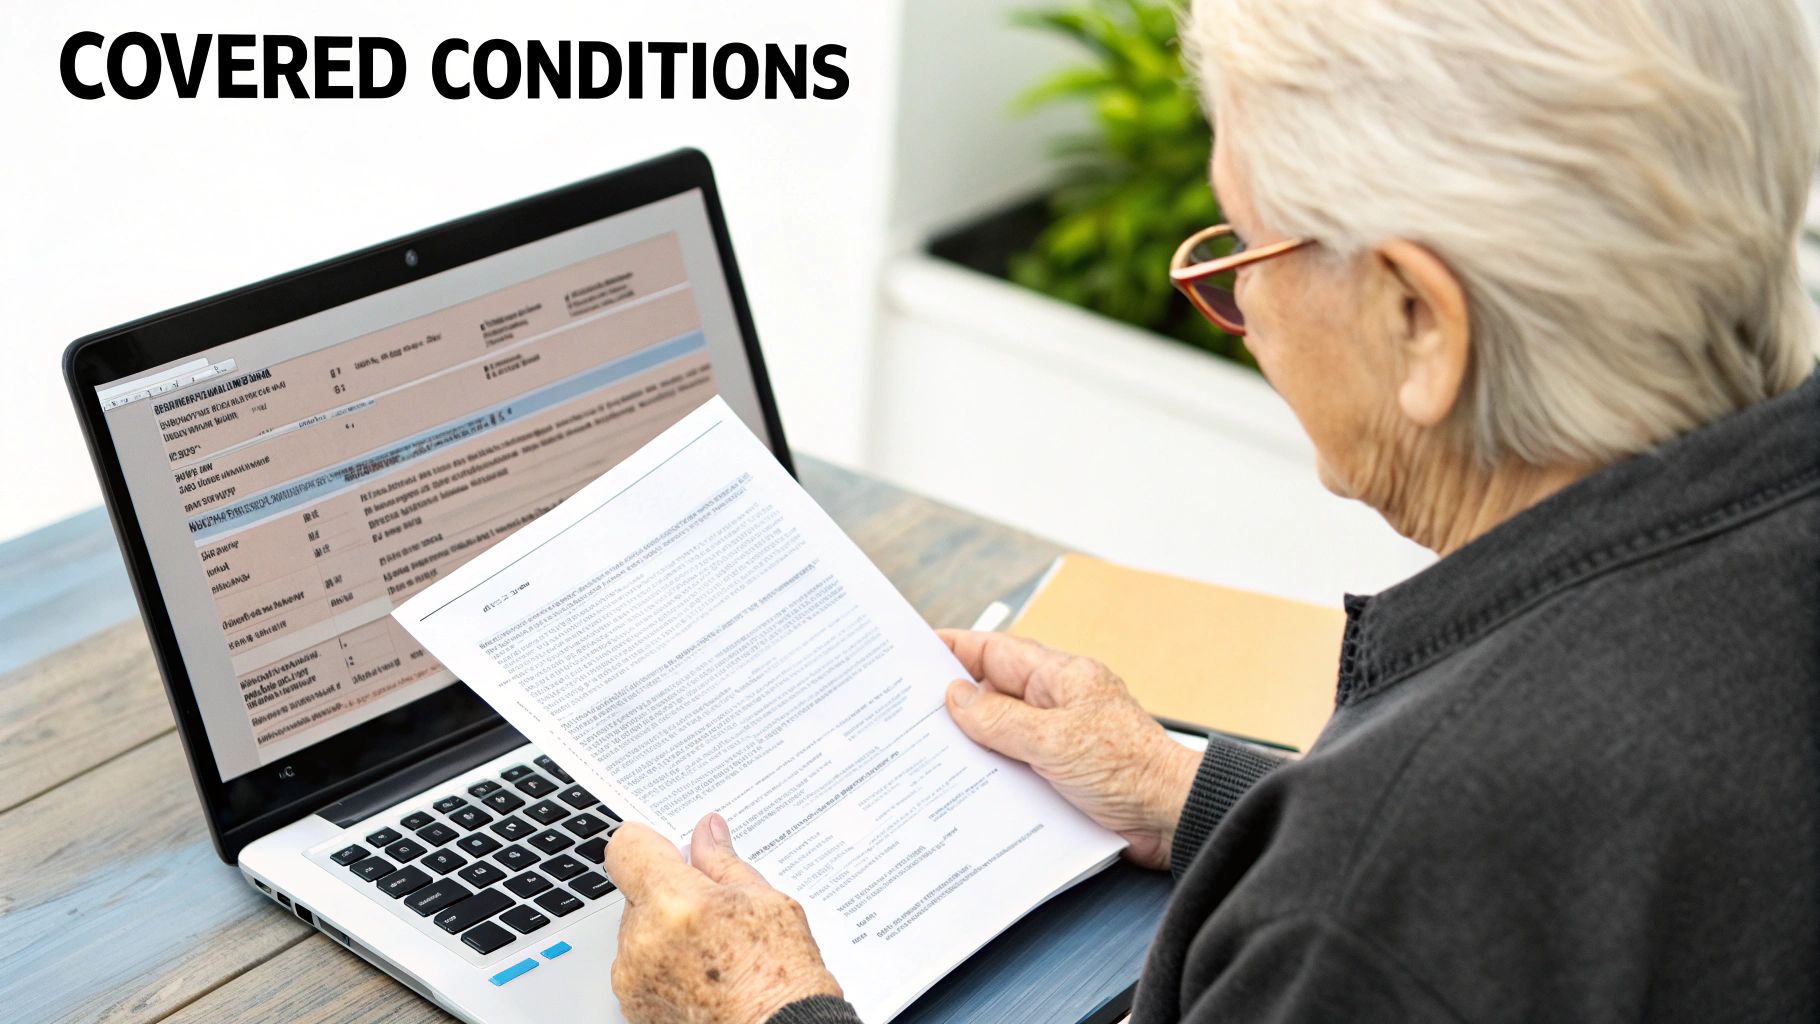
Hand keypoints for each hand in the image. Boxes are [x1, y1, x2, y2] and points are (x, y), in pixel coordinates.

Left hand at [605, 813, 843, 1023]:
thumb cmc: (781, 980)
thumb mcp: (765, 902)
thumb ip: (722, 862)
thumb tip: (707, 832)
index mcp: (675, 904)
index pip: (628, 847)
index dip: (651, 843)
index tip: (670, 851)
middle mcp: (643, 942)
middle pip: (636, 891)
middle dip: (668, 891)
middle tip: (714, 910)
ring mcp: (633, 979)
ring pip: (637, 929)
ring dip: (664, 929)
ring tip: (714, 949)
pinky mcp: (633, 1006)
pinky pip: (637, 966)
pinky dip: (661, 963)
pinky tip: (702, 974)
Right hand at [939, 629, 1200, 870]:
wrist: (1172, 818)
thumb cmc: (1130, 769)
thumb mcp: (1055, 739)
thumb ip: (1001, 719)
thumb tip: (956, 697)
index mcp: (1059, 678)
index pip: (995, 653)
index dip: (954, 650)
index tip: (914, 652)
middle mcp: (1056, 705)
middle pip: (991, 694)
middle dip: (951, 702)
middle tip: (905, 710)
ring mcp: (1057, 741)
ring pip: (998, 735)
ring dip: (968, 745)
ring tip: (922, 753)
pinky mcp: (1059, 777)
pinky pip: (1012, 768)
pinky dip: (988, 776)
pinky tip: (962, 789)